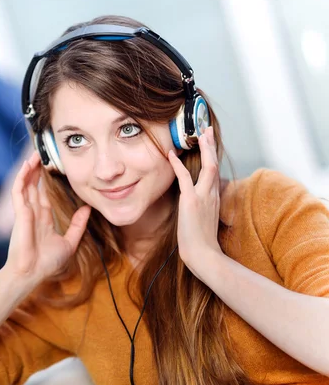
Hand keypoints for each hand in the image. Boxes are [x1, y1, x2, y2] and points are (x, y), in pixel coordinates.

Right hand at [4, 152, 90, 284]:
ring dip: (29, 169)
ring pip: (25, 185)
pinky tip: (28, 165)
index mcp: (43, 219)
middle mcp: (33, 213)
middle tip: (43, 154)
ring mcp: (25, 212)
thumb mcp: (69, 242)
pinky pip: (19, 191)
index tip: (54, 169)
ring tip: (35, 153)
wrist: (33, 272)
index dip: (48, 182)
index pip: (44, 195)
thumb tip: (87, 208)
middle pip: (34, 186)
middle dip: (38, 171)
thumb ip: (78, 225)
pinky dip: (22, 177)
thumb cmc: (47, 262)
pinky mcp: (20, 212)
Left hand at [168, 127, 222, 277]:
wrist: (205, 255)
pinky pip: (185, 177)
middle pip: (215, 163)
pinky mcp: (192, 201)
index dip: (211, 156)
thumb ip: (202, 209)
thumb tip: (196, 205)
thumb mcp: (204, 221)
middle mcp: (213, 194)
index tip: (208, 144)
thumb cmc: (202, 243)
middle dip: (211, 145)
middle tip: (207, 129)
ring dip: (204, 147)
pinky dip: (177, 164)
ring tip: (199, 132)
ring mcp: (204, 196)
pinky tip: (170, 154)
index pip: (214, 172)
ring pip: (208, 166)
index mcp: (215, 198)